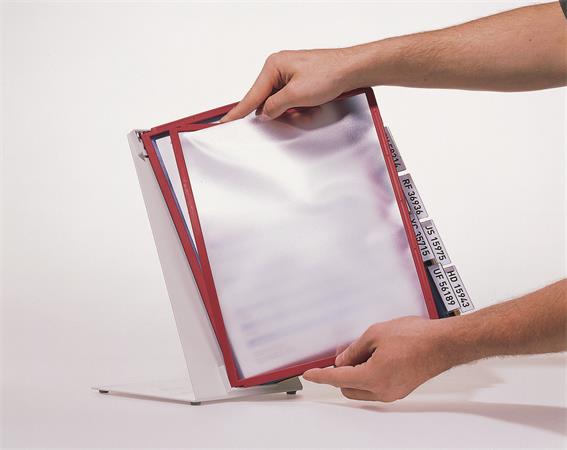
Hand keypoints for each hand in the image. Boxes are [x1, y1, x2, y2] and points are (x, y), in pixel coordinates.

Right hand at [221, 48, 356, 121]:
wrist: (352, 69)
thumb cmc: (329, 73)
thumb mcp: (297, 95)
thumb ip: (275, 106)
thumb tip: (265, 113)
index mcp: (274, 66)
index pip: (252, 94)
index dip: (239, 111)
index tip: (226, 121)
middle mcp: (279, 68)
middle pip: (266, 99)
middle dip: (278, 111)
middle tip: (291, 113)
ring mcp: (290, 74)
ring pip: (280, 102)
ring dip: (292, 109)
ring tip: (308, 106)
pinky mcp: (300, 80)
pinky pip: (291, 99)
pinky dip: (299, 106)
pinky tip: (311, 105)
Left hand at [303, 316, 455, 401]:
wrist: (443, 344)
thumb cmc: (415, 337)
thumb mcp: (375, 335)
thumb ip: (354, 350)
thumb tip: (342, 360)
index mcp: (372, 377)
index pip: (337, 378)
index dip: (320, 376)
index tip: (309, 374)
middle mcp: (382, 390)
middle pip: (347, 388)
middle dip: (340, 373)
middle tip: (343, 354)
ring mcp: (392, 392)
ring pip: (361, 389)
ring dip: (355, 375)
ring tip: (364, 351)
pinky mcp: (399, 389)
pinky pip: (375, 387)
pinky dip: (368, 375)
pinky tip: (374, 357)